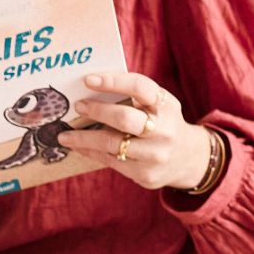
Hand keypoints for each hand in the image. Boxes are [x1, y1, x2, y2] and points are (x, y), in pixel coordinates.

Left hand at [58, 72, 212, 190]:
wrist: (188, 159)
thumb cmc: (162, 122)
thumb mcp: (158, 104)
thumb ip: (134, 95)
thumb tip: (91, 85)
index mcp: (166, 105)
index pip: (140, 88)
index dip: (113, 81)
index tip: (89, 80)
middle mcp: (164, 130)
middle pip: (124, 119)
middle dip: (97, 111)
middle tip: (78, 106)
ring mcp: (155, 155)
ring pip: (111, 144)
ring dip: (83, 138)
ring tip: (65, 135)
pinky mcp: (145, 174)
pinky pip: (110, 161)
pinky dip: (90, 152)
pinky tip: (79, 146)